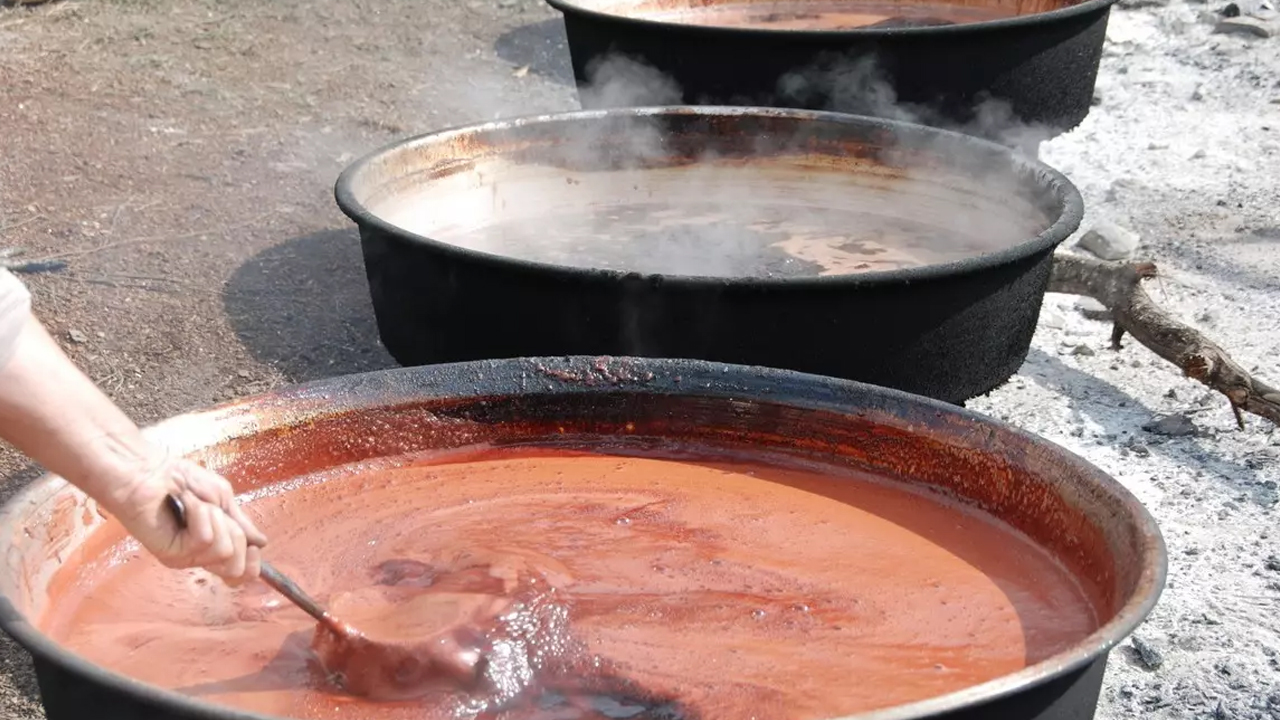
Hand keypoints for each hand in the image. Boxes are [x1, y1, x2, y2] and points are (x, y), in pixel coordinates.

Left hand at [108, 452, 268, 585]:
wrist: (149, 471)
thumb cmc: (180, 479)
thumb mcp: (222, 498)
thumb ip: (241, 524)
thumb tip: (261, 543)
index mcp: (213, 545)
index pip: (240, 574)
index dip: (253, 563)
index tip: (254, 546)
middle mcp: (199, 556)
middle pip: (237, 569)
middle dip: (237, 535)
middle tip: (217, 513)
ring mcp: (185, 557)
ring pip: (224, 551)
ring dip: (216, 519)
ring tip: (195, 505)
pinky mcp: (172, 554)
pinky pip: (205, 540)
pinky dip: (201, 515)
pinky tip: (186, 504)